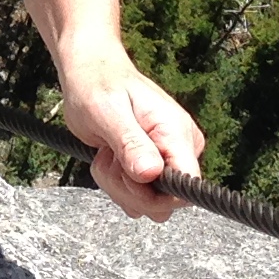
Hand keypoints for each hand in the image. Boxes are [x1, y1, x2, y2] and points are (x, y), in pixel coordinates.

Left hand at [58, 49, 206, 222]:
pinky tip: (109, 159)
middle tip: (108, 159)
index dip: (156, 194)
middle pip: (167, 202)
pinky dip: (118, 185)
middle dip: (129, 190)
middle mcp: (182, 148)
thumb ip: (130, 143)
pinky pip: (140, 197)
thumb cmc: (97, 84)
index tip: (127, 174)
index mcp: (178, 133)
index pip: (188, 185)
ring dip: (119, 187)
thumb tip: (150, 173)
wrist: (91, 74)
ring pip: (151, 204)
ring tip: (108, 154)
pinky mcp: (156, 168)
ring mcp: (170, 159)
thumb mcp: (107, 112)